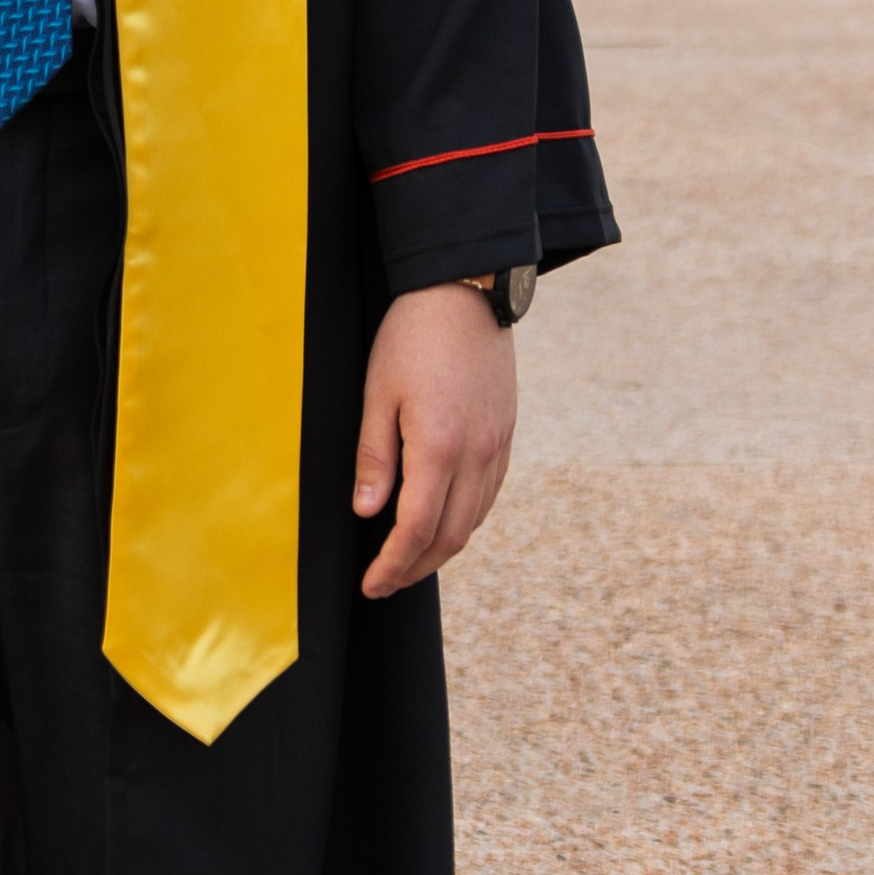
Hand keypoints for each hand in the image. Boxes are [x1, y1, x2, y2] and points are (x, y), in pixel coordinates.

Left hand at [354, 281, 516, 597]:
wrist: (465, 291)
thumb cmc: (413, 335)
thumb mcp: (378, 392)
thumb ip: (374, 457)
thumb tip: (366, 511)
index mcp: (438, 447)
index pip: (415, 530)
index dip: (391, 565)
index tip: (371, 583)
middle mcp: (476, 455)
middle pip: (448, 538)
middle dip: (414, 569)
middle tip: (385, 582)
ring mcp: (497, 447)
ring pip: (472, 522)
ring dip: (440, 551)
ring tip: (409, 561)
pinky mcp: (507, 435)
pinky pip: (488, 497)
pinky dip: (464, 521)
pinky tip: (442, 522)